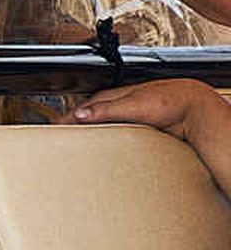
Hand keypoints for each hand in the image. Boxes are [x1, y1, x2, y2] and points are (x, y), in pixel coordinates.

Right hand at [70, 76, 230, 154]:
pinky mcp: (138, 130)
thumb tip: (80, 114)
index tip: (55, 130)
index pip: (81, 109)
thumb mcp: (132, 104)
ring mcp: (128, 118)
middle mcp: (118, 106)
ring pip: (105, 129)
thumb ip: (105, 109)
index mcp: (111, 96)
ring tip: (83, 150)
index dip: (68, 120)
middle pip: (91, 119)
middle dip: (77, 129)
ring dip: (95, 138)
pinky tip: (109, 152)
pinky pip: (119, 138)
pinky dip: (110, 144)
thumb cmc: (167, 100)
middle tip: (63, 143)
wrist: (193, 109)